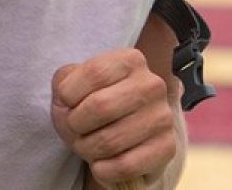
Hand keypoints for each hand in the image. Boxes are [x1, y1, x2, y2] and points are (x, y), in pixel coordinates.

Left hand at [49, 48, 180, 187]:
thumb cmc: (90, 106)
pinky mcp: (167, 148)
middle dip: (75, 125)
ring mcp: (162, 117)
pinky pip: (125, 166)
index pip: (93, 72)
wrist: (121, 138)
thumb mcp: (72, 85)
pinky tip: (101, 165)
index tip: (67, 103)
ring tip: (87, 146)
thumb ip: (64, 81)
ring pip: (109, 140)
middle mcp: (152, 85)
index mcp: (130, 60)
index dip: (69, 94)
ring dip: (87, 149)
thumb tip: (67, 94)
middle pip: (100, 106)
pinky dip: (103, 170)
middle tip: (75, 129)